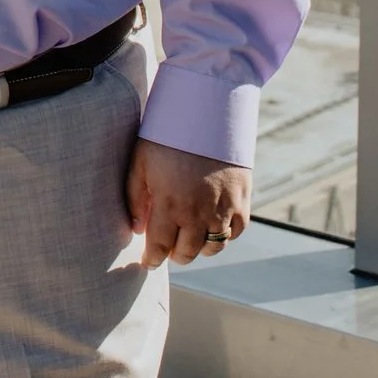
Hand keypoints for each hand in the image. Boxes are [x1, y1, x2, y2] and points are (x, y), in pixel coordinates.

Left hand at [125, 137, 249, 266]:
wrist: (206, 114)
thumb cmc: (166, 137)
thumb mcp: (140, 163)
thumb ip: (135, 199)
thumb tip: (136, 230)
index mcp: (169, 204)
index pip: (160, 246)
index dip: (153, 259)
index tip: (149, 263)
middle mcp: (197, 212)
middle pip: (188, 252)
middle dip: (176, 255)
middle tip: (169, 250)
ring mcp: (222, 209)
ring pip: (213, 247)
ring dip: (200, 248)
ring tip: (190, 239)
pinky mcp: (242, 201)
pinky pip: (235, 232)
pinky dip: (225, 236)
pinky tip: (213, 228)